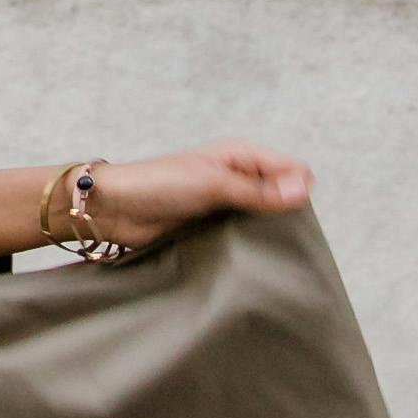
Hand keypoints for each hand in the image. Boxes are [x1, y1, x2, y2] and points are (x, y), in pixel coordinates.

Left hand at [78, 144, 311, 255]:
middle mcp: (238, 178)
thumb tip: (304, 190)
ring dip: (266, 234)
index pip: (291, 171)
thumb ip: (258, 191)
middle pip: (281, 197)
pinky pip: (242, 237)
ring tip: (267, 254)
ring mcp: (225, 204)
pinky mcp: (212, 228)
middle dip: (286, 215)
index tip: (288, 216)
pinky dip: (249, 246)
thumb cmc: (157, 185)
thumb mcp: (212, 184)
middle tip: (282, 240)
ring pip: (264, 220)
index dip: (297, 192)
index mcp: (241, 156)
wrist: (113, 209)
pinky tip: (251, 261)